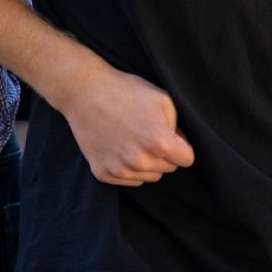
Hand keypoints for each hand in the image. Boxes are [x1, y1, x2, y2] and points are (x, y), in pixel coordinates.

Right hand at [49, 63, 195, 186]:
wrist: (84, 92)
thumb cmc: (125, 91)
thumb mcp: (162, 99)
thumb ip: (177, 126)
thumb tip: (179, 144)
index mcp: (158, 143)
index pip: (187, 159)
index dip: (182, 146)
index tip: (171, 136)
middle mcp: (139, 161)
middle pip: (168, 169)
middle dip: (165, 154)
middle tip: (148, 132)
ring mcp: (119, 169)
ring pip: (150, 177)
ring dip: (148, 163)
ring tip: (134, 138)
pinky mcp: (102, 173)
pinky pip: (129, 180)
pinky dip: (129, 168)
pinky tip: (120, 146)